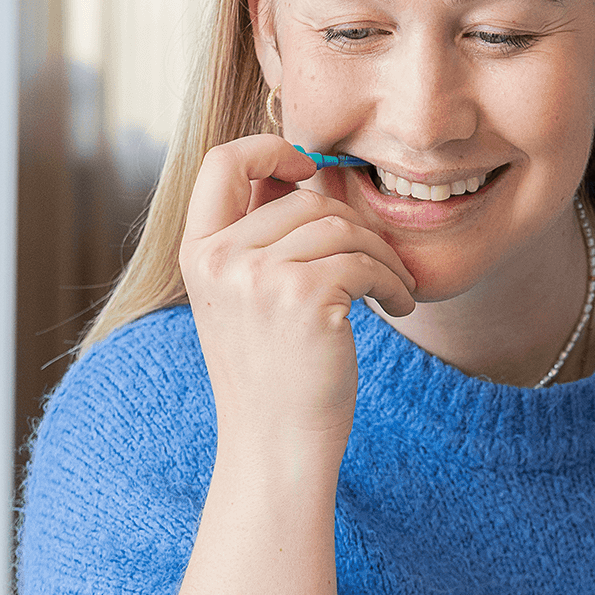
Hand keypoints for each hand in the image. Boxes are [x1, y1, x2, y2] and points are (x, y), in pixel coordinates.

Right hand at [179, 133, 415, 446]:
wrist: (277, 445)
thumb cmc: (274, 373)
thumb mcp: (245, 297)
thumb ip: (260, 236)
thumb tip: (306, 167)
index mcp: (198, 252)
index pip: (222, 162)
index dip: (271, 148)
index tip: (310, 167)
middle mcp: (220, 259)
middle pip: (306, 198)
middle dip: (356, 226)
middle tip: (379, 264)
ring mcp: (258, 277)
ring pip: (343, 227)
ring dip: (383, 257)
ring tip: (394, 290)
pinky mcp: (304, 296)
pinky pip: (366, 261)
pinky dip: (394, 282)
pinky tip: (397, 306)